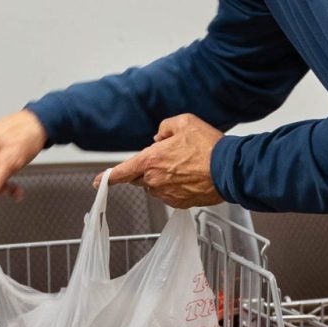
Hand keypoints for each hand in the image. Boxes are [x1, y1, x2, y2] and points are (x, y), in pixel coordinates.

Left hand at [103, 114, 224, 208]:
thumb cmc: (208, 146)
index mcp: (151, 160)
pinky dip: (175, 186)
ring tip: (184, 166)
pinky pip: (169, 195)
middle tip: (169, 158)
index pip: (122, 170)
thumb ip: (165, 127)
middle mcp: (154, 180)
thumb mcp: (184, 122)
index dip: (108, 176)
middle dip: (147, 169)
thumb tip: (160, 136)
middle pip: (140, 177)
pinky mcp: (179, 203)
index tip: (98, 180)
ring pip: (155, 186)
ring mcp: (167, 194)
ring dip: (162, 178)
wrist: (229, 170)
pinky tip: (190, 177)